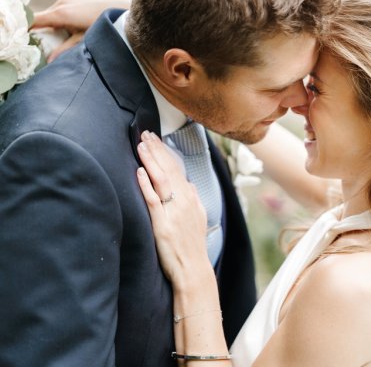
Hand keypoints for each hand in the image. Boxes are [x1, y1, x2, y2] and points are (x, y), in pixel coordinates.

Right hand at [32, 0, 130, 61]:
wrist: (124, 9)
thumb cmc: (107, 25)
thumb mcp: (86, 41)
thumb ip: (66, 50)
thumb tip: (50, 62)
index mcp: (61, 13)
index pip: (34, 20)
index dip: (27, 31)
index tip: (26, 44)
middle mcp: (61, 3)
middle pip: (42, 19)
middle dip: (40, 33)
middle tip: (42, 49)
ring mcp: (68, 0)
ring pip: (51, 15)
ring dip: (51, 27)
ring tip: (56, 43)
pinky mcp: (75, 0)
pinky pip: (60, 11)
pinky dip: (59, 22)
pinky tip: (68, 32)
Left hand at [136, 130, 210, 285]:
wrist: (193, 270)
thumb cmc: (192, 247)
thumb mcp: (198, 219)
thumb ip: (191, 200)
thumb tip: (186, 185)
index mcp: (191, 198)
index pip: (177, 169)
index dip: (165, 153)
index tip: (155, 140)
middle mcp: (184, 201)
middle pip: (169, 169)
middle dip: (157, 150)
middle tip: (145, 134)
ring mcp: (174, 211)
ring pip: (162, 179)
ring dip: (151, 160)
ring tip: (141, 144)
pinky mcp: (163, 223)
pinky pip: (154, 200)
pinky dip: (146, 184)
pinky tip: (139, 172)